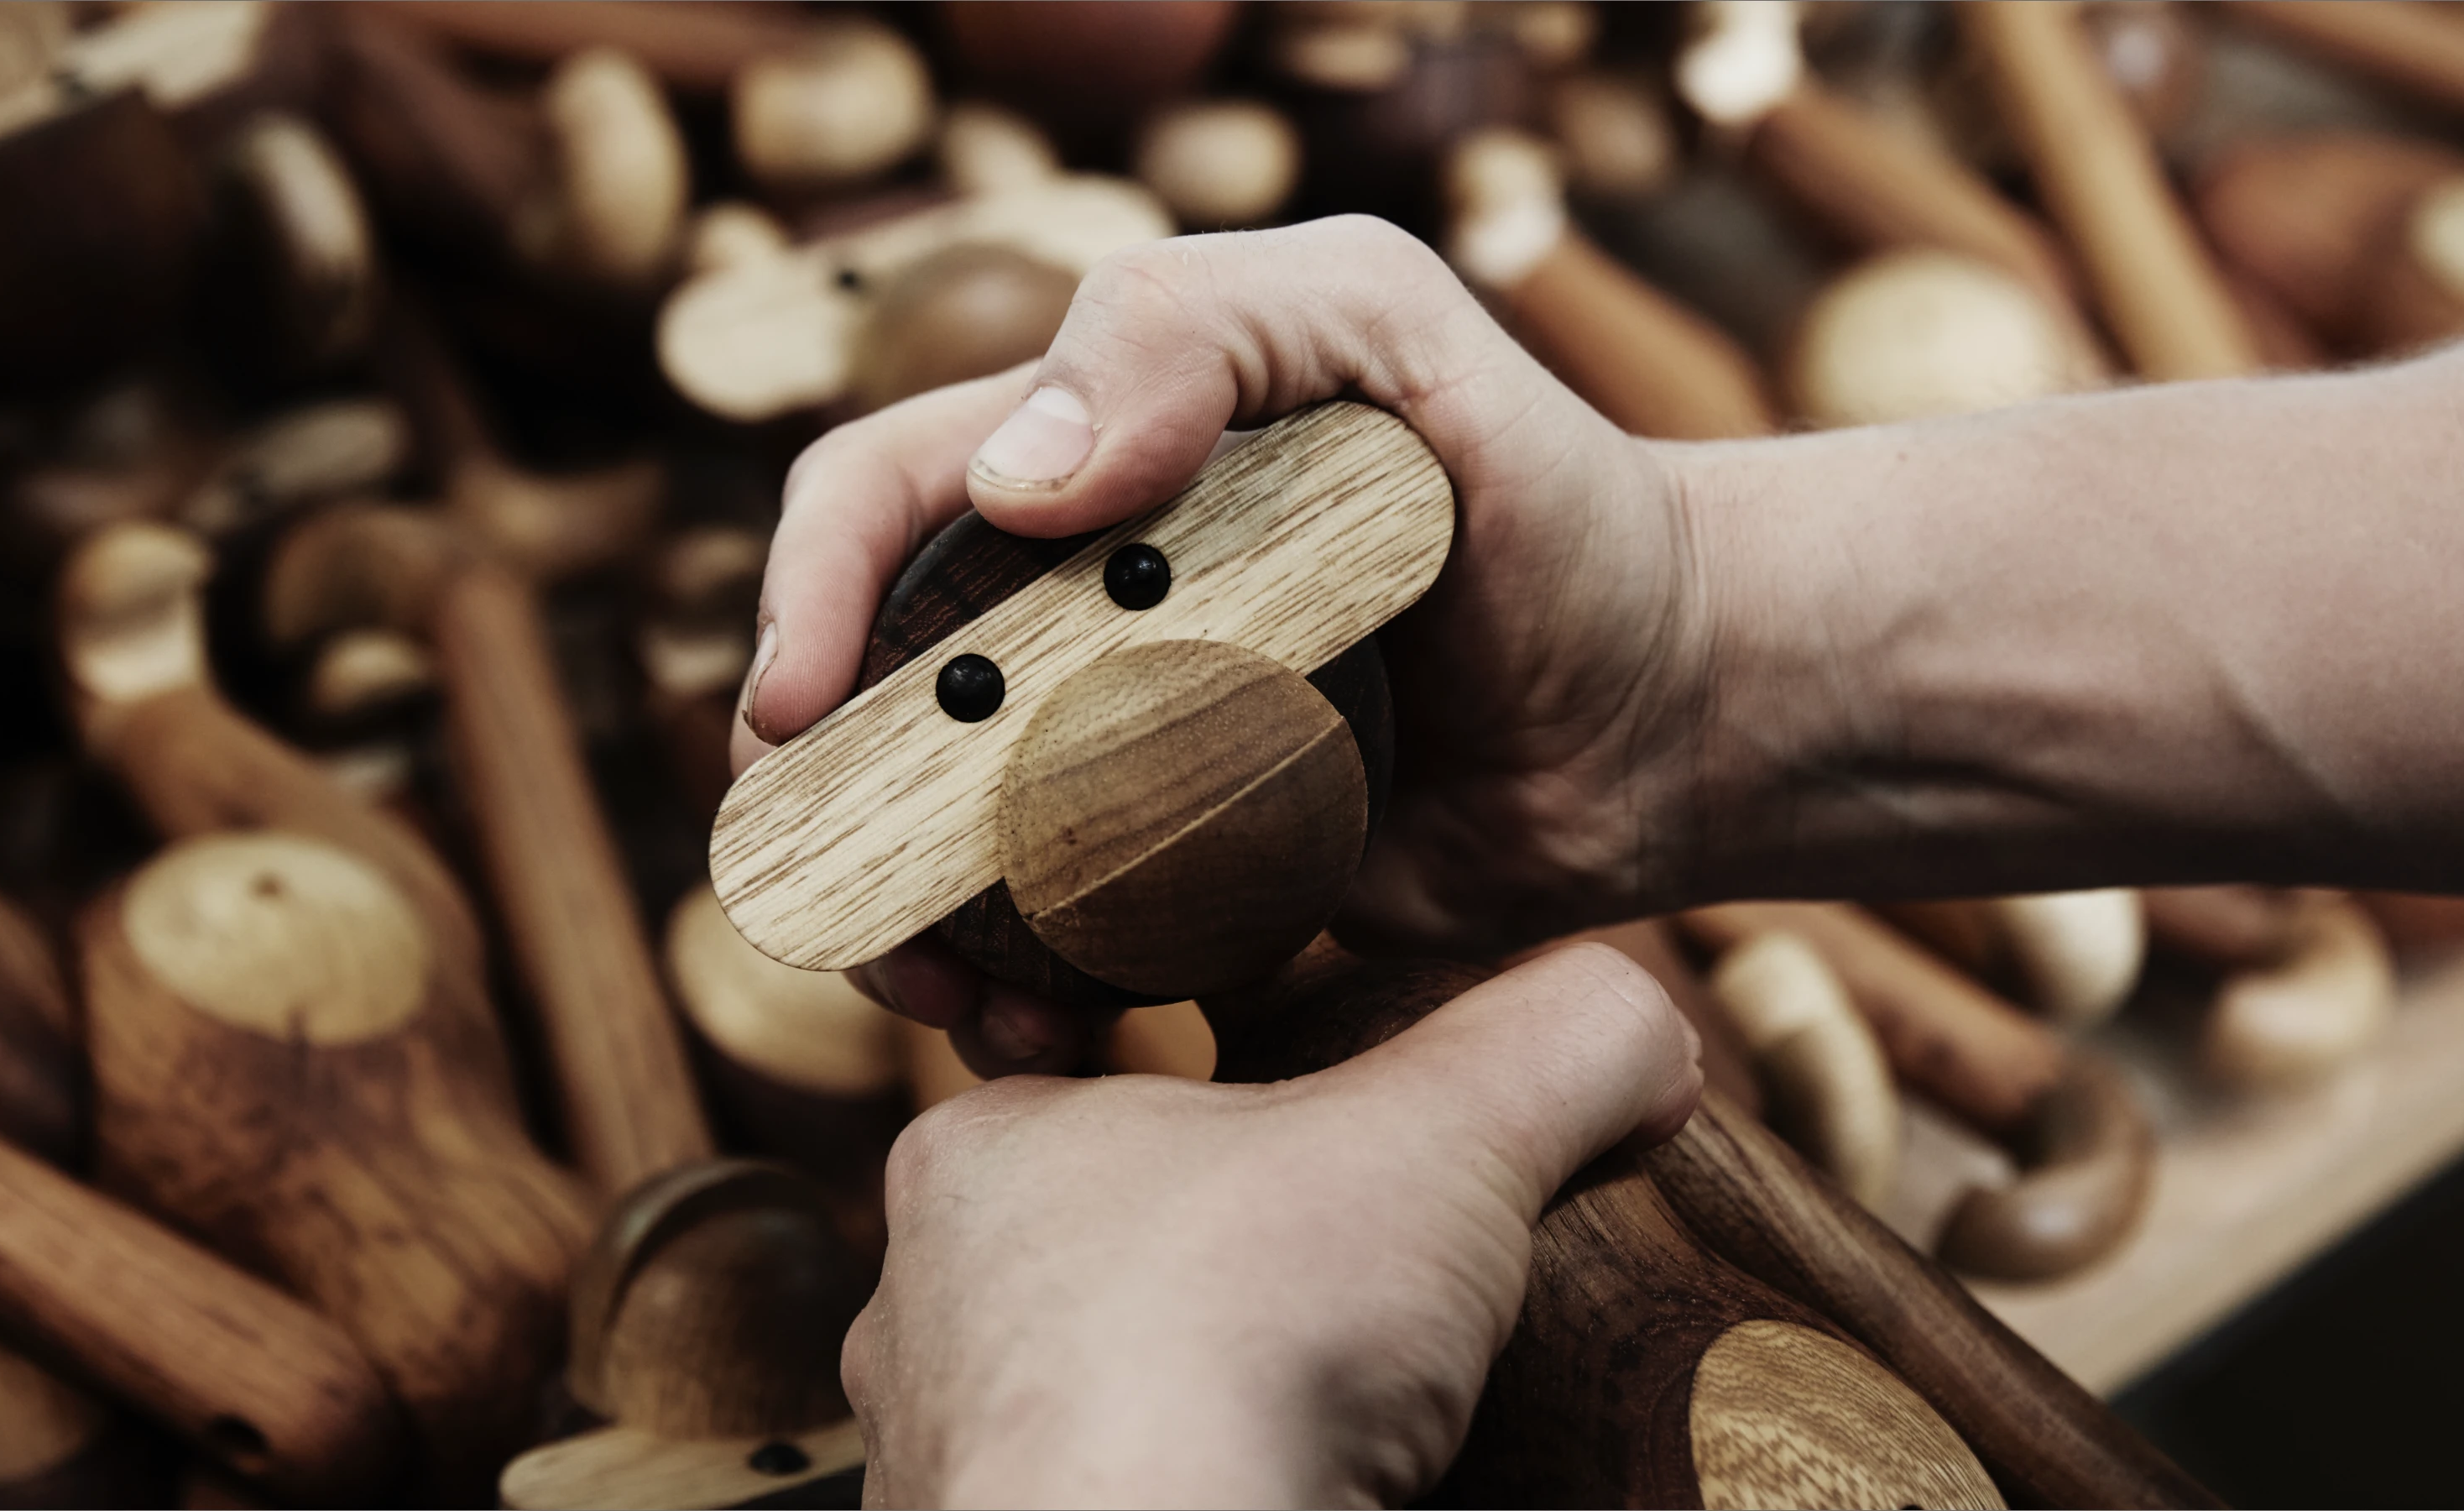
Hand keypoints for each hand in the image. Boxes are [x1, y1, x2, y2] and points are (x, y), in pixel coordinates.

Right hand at [736, 216, 1728, 1073]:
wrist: (1670, 708)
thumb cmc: (1547, 498)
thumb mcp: (1394, 332)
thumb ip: (1210, 330)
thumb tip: (1021, 476)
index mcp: (1091, 458)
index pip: (881, 499)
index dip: (804, 589)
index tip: (793, 712)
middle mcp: (1075, 608)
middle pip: (870, 695)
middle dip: (818, 800)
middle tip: (843, 898)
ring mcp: (1117, 755)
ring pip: (929, 842)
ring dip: (893, 921)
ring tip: (939, 996)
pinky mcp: (1177, 887)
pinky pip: (1046, 950)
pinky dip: (1015, 999)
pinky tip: (1050, 1038)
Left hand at [842, 943, 1703, 1507]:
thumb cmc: (1243, 1338)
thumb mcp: (1453, 1131)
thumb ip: (1560, 1040)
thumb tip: (1646, 1023)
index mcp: (981, 1150)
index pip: (1128, 1102)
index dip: (1264, 1131)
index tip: (1353, 1184)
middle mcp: (924, 1304)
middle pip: (1116, 1260)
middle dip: (1238, 1287)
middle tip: (1354, 1318)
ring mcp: (940, 1456)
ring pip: (1097, 1402)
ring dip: (1204, 1409)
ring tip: (1322, 1431)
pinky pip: (1101, 1500)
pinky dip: (1192, 1495)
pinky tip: (1275, 1498)